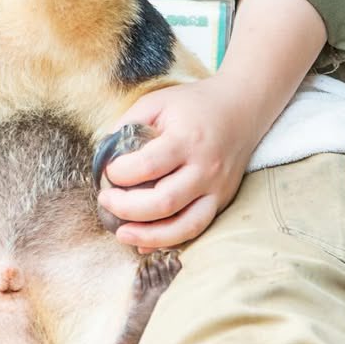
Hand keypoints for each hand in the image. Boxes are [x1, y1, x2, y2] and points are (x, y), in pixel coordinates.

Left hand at [96, 76, 260, 250]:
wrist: (243, 108)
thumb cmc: (194, 105)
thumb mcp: (157, 102)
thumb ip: (127, 125)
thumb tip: (102, 156)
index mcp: (187, 139)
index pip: (148, 166)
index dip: (120, 174)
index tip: (109, 170)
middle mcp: (206, 168)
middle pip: (164, 202)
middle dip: (126, 208)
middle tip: (105, 200)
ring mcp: (217, 189)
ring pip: (185, 226)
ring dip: (149, 235)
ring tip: (121, 234)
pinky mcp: (222, 201)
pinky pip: (196, 230)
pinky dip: (169, 241)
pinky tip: (144, 241)